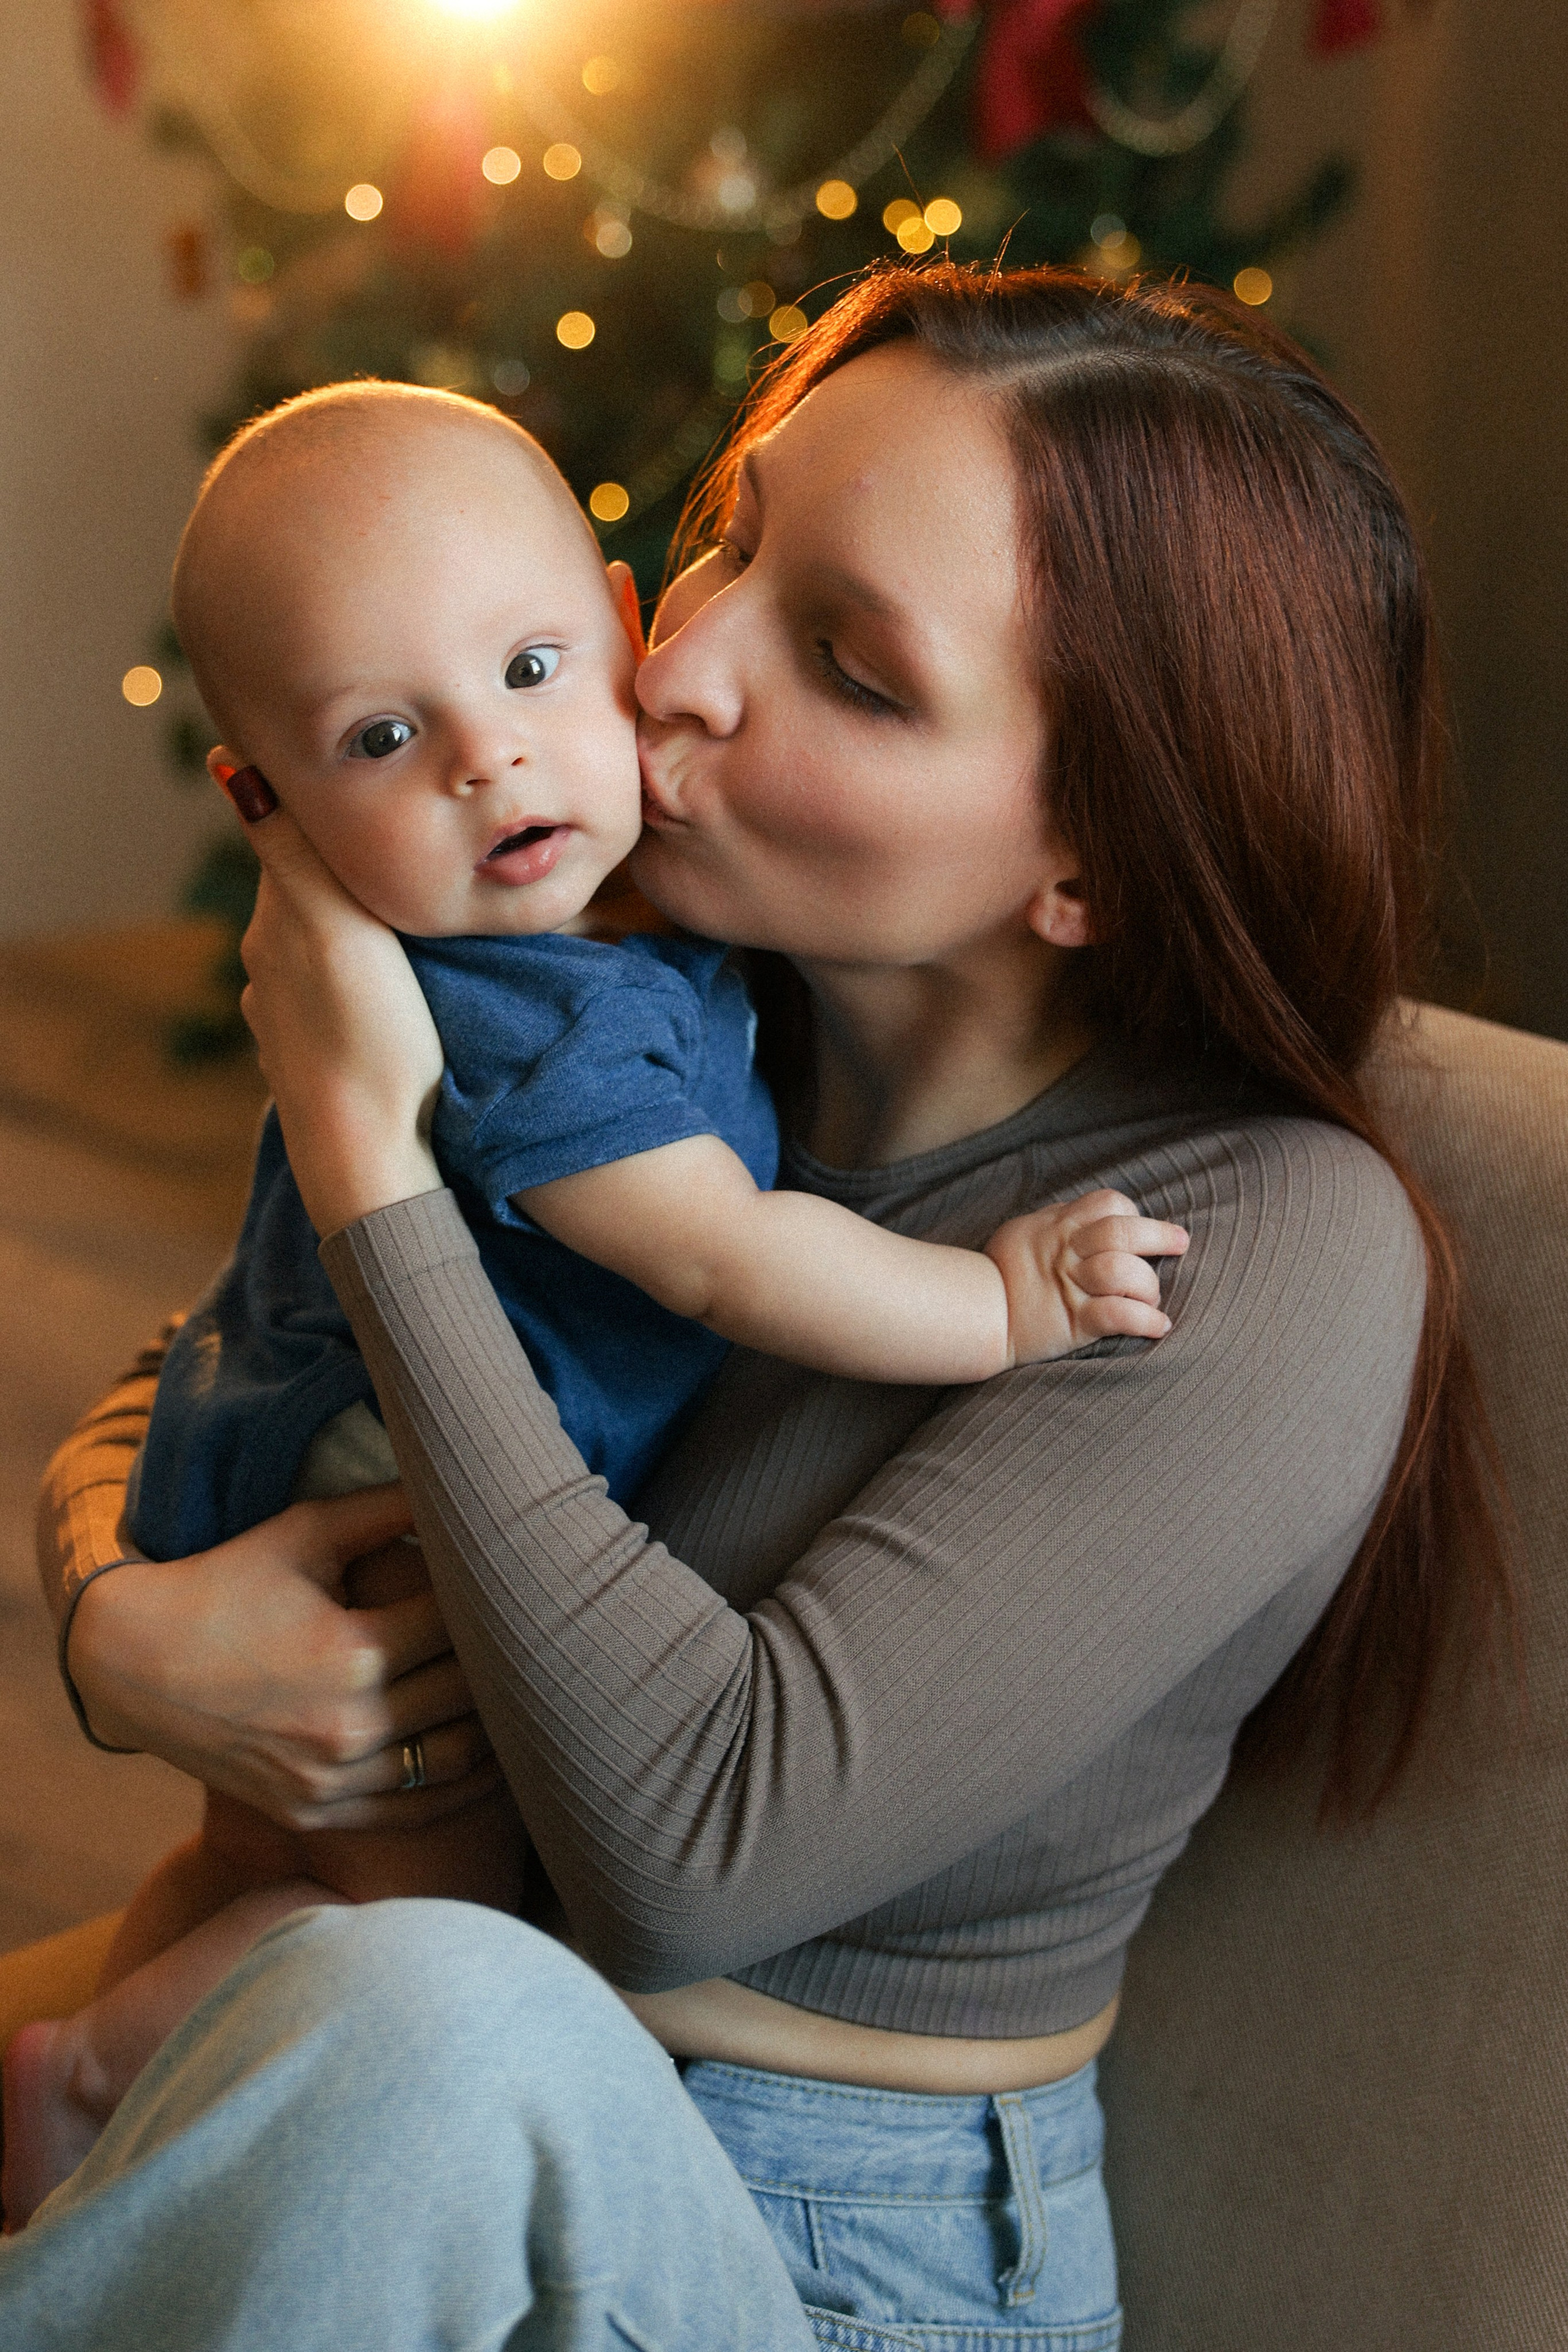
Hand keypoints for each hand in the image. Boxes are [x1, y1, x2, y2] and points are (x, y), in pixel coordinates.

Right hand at [66, 1486, 499, 1831]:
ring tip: (529, 1690)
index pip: (460, 1625)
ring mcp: (332, 1780)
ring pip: (455, 1757)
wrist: (133, 1662)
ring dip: (499, 1726)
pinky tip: (495, 1758)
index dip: (490, 1596)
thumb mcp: (304, 1532)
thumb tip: (459, 1478)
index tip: (514, 1575)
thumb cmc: (225, 1584)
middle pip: (469, 1692)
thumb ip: (388, 1508)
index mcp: (354, 1652)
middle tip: (538, 1627)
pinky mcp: (315, 1812)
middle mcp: (350, 1726)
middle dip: (504, 1656)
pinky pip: (413, 1808)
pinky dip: (462, 1785)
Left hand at [233, 792, 443, 1237]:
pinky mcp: (312, 1064)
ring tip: (399, 936)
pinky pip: (332, 1008)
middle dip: (342, 883)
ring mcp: (287, 1023)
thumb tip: (228, 762)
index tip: (366, 802)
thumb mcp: (333, 924)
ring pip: (319, 959)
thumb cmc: (367, 1035)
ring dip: (349, 943)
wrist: (368, 1153)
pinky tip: (385, 1003)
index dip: (329, 824)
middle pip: (307, 903)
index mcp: (275, 929)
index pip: (295, 850)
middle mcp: (268, 972)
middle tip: (399, 863)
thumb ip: (287, 845)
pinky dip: (354, 993)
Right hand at [985, 1189, 1189, 1364]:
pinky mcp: (1072, 1322)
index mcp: (1059, 1226)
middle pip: (1123, 1232)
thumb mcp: (1027, 1230)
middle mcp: (1068, 1251)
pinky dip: (1145, 1321)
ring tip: (1152, 1298)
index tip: (1141, 1228)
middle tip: (1179, 1242)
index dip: (1132, 1212)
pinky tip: (1159, 1326)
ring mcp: (1071, 1286)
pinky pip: (1117, 1316)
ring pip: (1124, 1273)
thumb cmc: (1002, 1272)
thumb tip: (1094, 1216)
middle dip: (1159, 1236)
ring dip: (1149, 1286)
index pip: (1107, 1203)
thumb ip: (1060, 1222)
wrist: (975, 1313)